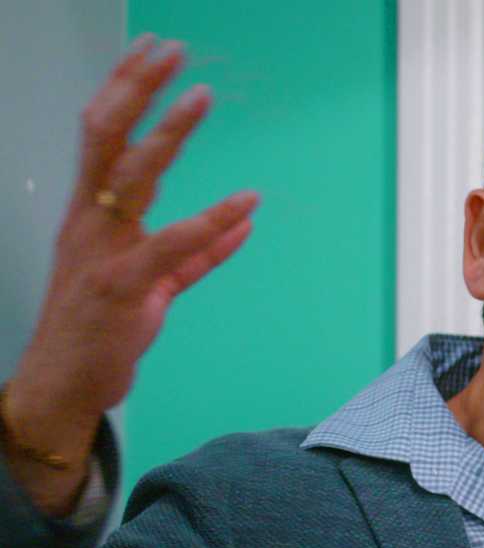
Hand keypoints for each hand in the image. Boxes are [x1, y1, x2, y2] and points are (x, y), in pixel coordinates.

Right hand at [4, 34, 258, 511]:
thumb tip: (243, 222)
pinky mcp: (122, 290)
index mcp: (90, 216)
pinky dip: (210, 222)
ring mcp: (100, 254)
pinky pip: (170, 248)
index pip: (103, 135)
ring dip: (167, 135)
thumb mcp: (155, 284)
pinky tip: (246, 202)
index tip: (153, 51)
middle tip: (169, 49)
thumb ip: (197, 252)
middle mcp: (88, 225)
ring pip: (131, 180)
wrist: (63, 389)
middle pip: (106, 139)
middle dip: (136, 89)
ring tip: (201, 97)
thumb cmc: (101, 332)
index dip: (126, 90)